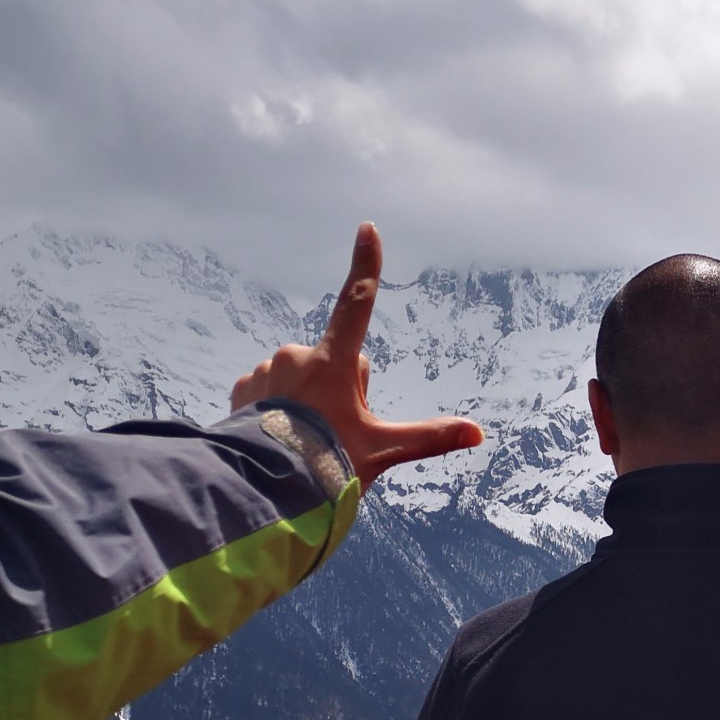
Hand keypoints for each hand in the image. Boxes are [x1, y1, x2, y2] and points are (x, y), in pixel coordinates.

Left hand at [231, 223, 483, 485]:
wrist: (259, 491)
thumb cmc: (325, 466)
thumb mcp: (381, 452)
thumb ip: (428, 437)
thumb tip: (478, 433)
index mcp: (333, 362)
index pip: (357, 303)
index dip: (367, 265)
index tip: (367, 228)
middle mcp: (296, 356)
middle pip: (335, 363)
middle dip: (340, 391)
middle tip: (336, 434)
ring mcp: (265, 371)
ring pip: (300, 378)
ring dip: (306, 402)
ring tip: (304, 442)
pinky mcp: (241, 390)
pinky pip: (269, 390)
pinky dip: (276, 410)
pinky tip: (277, 439)